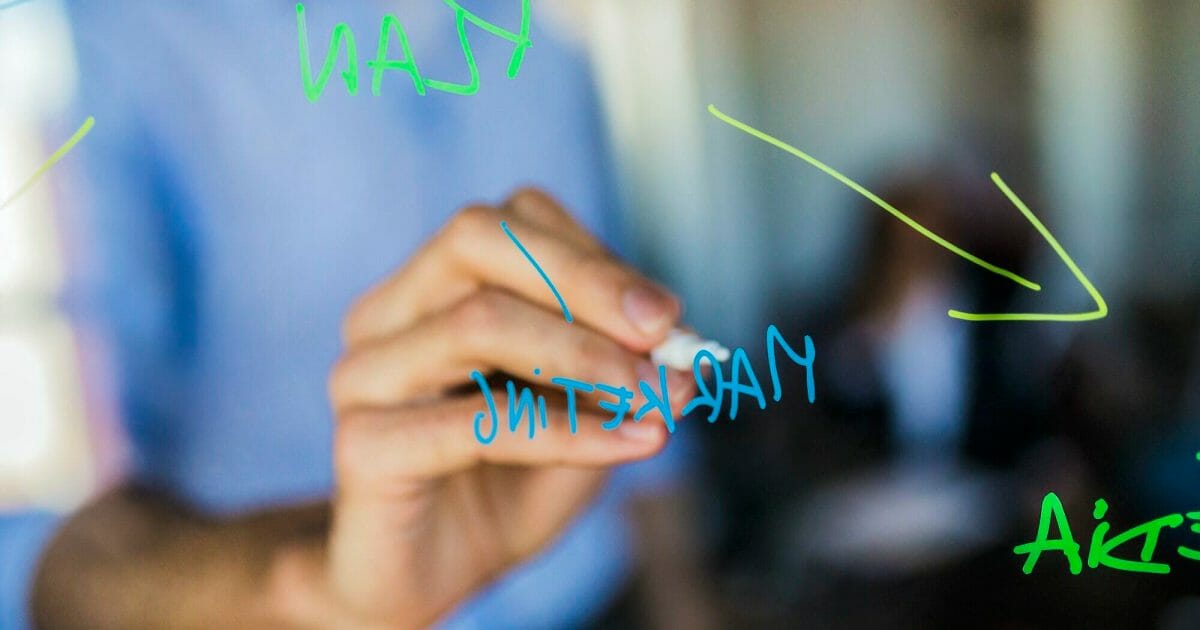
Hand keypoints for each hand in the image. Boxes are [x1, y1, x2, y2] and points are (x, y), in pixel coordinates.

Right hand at [279, 189, 691, 627]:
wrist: (432, 577)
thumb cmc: (506, 485)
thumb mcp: (583, 414)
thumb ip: (625, 373)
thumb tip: (687, 350)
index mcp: (432, 287)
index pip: (511, 222)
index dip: (595, 260)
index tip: (668, 317)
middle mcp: (387, 314)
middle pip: (476, 238)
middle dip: (584, 279)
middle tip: (661, 332)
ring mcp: (365, 375)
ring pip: (476, 321)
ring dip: (585, 356)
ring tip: (654, 398)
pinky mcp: (363, 445)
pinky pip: (477, 422)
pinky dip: (569, 430)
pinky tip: (632, 442)